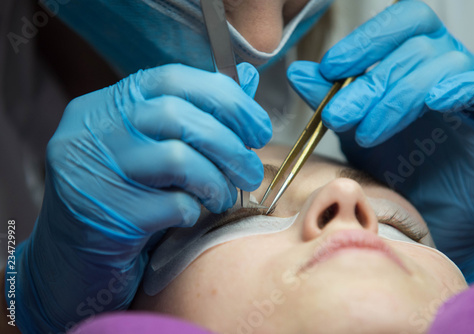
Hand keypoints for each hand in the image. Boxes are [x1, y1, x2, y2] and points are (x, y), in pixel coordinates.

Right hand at [14, 63, 271, 332]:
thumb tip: (247, 80)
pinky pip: (172, 204)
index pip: (173, 79)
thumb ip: (195, 116)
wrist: (72, 265)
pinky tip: (191, 217)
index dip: (226, 99)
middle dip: (229, 144)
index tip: (258, 128)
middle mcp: (92, 130)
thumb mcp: (153, 152)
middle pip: (177, 115)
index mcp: (106, 105)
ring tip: (224, 198)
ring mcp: (93, 171)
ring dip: (216, 181)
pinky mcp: (104, 214)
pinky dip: (194, 211)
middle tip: (250, 171)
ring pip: (177, 158)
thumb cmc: (123, 201)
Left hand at [287, 0, 473, 280]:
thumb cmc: (395, 168)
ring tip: (367, 134)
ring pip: (441, 65)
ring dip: (397, 97)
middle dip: (368, 83)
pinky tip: (434, 101)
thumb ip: (330, 99)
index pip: (396, 25)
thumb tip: (299, 72)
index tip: (329, 68)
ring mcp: (472, 89)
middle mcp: (444, 65)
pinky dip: (460, 86)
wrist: (427, 215)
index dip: (363, 41)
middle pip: (412, 47)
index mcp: (413, 60)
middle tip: (337, 116)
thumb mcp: (354, 129)